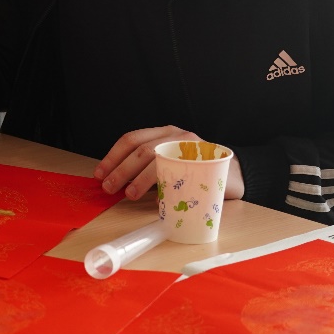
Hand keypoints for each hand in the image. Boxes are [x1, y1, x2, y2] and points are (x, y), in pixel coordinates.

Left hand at [94, 126, 244, 201]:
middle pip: (141, 150)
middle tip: (109, 187)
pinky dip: (166, 188)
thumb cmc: (194, 169)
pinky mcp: (204, 162)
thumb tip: (116, 184)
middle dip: (121, 170)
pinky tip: (158, 200)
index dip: (112, 156)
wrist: (234, 171)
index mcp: (163, 133)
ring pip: (158, 159)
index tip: (100, 174)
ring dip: (139, 178)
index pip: (131, 139)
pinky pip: (181, 174)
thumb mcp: (169, 162)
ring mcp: (190, 147)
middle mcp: (175, 135)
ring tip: (129, 194)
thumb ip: (147, 169)